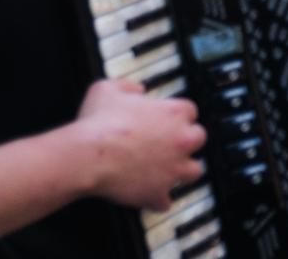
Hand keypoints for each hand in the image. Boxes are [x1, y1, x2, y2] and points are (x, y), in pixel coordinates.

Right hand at [72, 79, 205, 210]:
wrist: (88, 155)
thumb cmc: (98, 122)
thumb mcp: (108, 88)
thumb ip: (127, 86)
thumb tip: (137, 89)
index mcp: (175, 113)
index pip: (190, 111)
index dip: (176, 117)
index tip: (165, 121)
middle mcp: (182, 140)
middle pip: (199, 139)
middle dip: (186, 142)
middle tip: (169, 145)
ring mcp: (173, 169)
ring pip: (194, 171)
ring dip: (181, 171)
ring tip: (167, 172)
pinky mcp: (159, 192)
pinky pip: (166, 201)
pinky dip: (157, 199)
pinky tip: (148, 196)